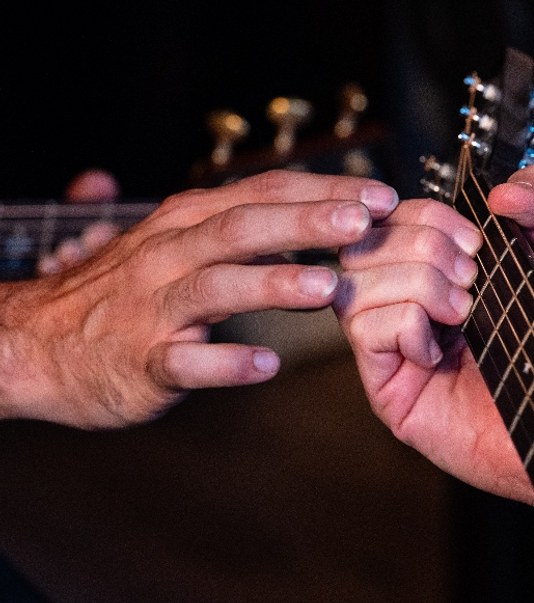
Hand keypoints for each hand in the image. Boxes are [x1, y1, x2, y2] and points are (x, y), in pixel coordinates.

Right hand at [0, 169, 398, 428]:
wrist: (38, 344)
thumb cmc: (121, 295)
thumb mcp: (173, 244)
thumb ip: (235, 228)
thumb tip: (305, 206)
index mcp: (187, 225)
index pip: (262, 195)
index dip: (323, 193)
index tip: (379, 198)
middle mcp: (170, 256)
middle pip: (242, 228)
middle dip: (307, 223)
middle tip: (364, 224)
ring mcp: (154, 309)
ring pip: (215, 287)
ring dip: (273, 285)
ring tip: (328, 290)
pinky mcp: (142, 362)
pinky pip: (185, 362)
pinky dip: (225, 362)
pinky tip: (266, 363)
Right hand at [335, 164, 533, 504]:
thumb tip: (501, 186)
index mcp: (440, 268)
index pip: (392, 219)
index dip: (425, 216)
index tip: (474, 241)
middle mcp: (408, 303)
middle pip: (364, 244)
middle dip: (424, 248)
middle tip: (473, 278)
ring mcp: (395, 347)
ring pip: (355, 285)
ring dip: (416, 284)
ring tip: (463, 311)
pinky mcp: (390, 388)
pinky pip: (365, 331)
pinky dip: (406, 325)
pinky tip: (441, 346)